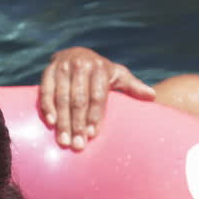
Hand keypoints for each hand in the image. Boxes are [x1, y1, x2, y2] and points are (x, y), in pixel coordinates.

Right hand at [39, 47, 155, 149]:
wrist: (76, 53)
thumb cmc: (101, 71)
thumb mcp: (118, 75)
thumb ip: (133, 86)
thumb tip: (153, 96)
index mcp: (100, 68)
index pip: (97, 95)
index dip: (95, 116)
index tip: (93, 135)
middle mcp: (80, 65)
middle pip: (78, 100)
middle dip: (78, 124)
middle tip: (78, 146)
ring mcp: (62, 67)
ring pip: (62, 98)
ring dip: (63, 122)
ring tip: (64, 142)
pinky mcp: (48, 71)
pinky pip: (46, 91)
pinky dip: (47, 108)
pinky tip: (51, 123)